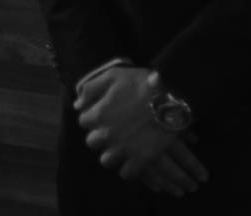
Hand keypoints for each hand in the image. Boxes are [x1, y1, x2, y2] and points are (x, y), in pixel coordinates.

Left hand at [75, 67, 207, 189]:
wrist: (173, 95)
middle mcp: (108, 134)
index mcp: (99, 114)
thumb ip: (90, 88)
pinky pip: (127, 173)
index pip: (84, 122)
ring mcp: (124, 148)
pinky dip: (128, 169)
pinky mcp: (142, 158)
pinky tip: (133, 160)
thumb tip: (77, 103)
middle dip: (100, 137)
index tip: (102, 116)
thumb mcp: (112, 76)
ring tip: (120, 148)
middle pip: (92, 142)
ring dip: (112, 155)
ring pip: (107, 160)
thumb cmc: (142, 82)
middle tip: (112, 132)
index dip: (92, 118)